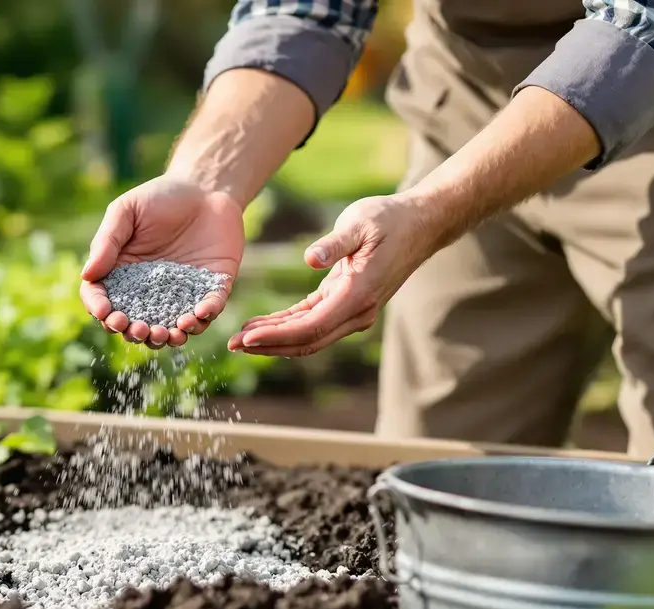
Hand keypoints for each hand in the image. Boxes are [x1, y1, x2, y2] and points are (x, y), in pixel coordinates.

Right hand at [80, 175, 244, 348]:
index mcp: (122, 273)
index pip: (104, 299)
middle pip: (135, 323)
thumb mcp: (126, 211)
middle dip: (134, 332)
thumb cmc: (160, 196)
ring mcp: (181, 294)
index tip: (106, 314)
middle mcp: (149, 291)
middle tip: (139, 329)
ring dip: (168, 337)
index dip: (101, 310)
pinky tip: (198, 314)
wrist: (206, 187)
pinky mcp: (210, 290)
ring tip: (169, 334)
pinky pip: (207, 311)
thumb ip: (107, 241)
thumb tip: (87, 275)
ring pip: (170, 327)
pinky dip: (203, 318)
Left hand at [227, 194, 440, 356]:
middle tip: (233, 345)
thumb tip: (310, 259)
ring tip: (240, 339)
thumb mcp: (360, 223)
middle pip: (307, 340)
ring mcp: (354, 311)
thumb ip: (335, 243)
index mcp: (358, 294)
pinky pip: (313, 322)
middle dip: (269, 345)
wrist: (421, 223)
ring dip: (275, 340)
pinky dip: (287, 326)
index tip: (247, 337)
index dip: (277, 335)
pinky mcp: (348, 303)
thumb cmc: (389, 218)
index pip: (310, 326)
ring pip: (309, 337)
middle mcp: (358, 311)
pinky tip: (262, 325)